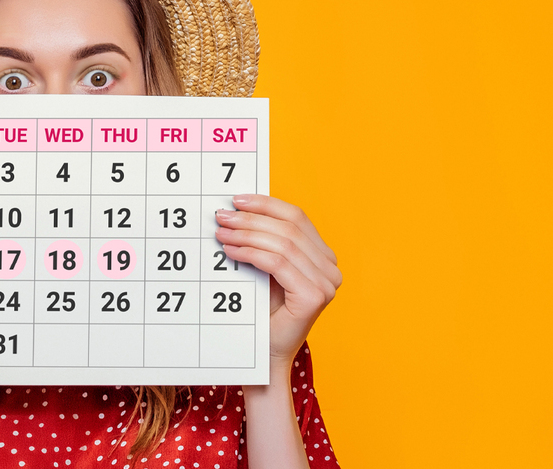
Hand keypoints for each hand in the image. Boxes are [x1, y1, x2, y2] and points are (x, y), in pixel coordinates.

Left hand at [214, 195, 341, 367]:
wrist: (266, 353)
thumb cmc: (263, 312)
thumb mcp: (265, 269)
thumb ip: (264, 241)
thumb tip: (237, 209)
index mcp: (323, 255)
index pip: (297, 217)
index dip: (266, 204)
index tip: (237, 199)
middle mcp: (331, 267)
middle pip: (289, 228)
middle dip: (252, 219)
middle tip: (222, 217)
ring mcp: (327, 282)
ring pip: (283, 244)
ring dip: (247, 234)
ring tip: (222, 233)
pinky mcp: (314, 296)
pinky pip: (278, 263)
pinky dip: (251, 253)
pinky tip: (231, 251)